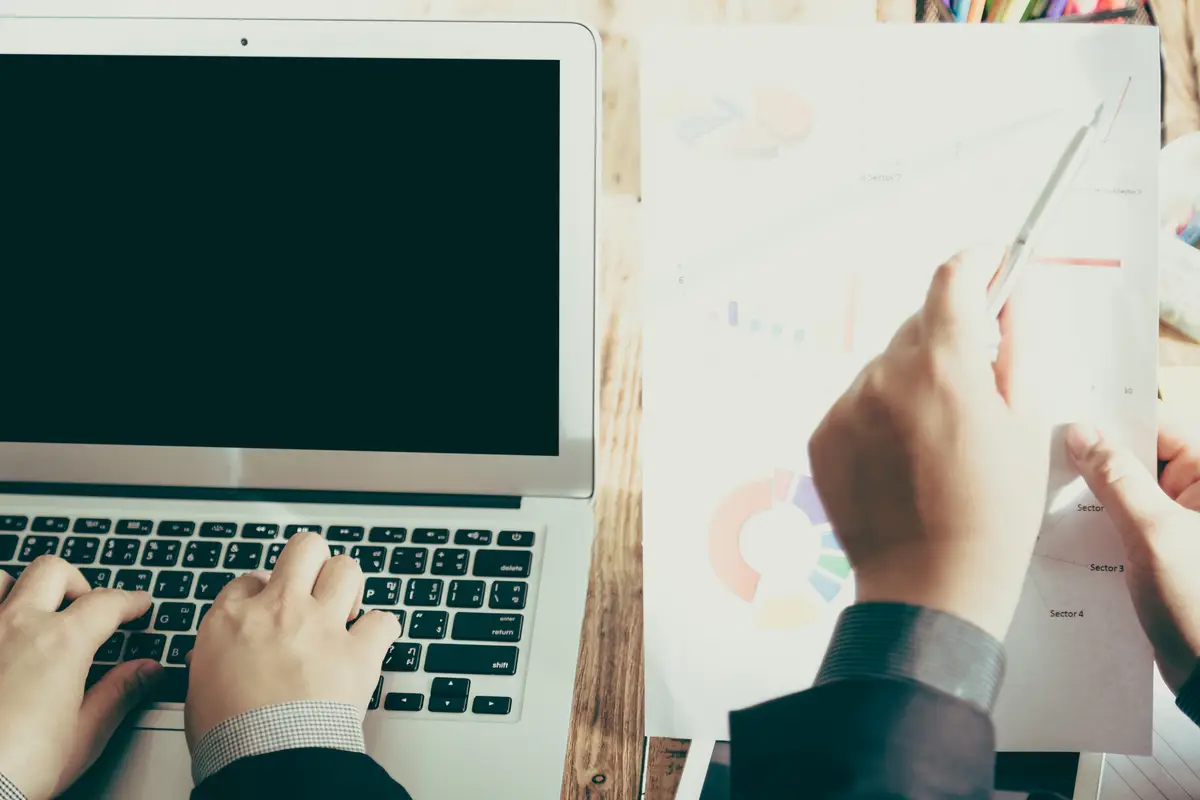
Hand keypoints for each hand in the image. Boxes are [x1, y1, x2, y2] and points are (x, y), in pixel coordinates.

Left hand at [0, 557, 160, 799]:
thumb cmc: (17, 767)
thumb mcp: (84, 735)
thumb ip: (118, 693)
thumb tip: (147, 671)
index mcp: (62, 643)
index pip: (107, 602)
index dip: (129, 601)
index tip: (137, 604)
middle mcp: (18, 626)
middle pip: (53, 572)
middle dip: (77, 582)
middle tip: (85, 604)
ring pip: (2, 579)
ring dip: (22, 588)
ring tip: (31, 610)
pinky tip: (0, 638)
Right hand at [185, 532, 400, 746]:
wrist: (267, 761)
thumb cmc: (229, 737)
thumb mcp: (199, 689)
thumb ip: (214, 658)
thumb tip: (219, 657)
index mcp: (232, 618)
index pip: (250, 579)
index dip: (261, 593)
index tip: (267, 610)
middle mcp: (280, 610)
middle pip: (305, 548)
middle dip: (311, 562)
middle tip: (312, 586)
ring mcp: (322, 625)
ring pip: (347, 569)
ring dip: (347, 587)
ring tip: (344, 609)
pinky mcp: (358, 651)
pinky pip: (384, 619)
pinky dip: (381, 630)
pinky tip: (372, 641)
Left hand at [809, 254, 1049, 640]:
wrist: (930, 583)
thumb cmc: (991, 513)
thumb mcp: (1024, 421)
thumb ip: (1015, 344)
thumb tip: (1012, 293)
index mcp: (943, 367)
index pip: (951, 279)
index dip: (976, 262)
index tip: (991, 261)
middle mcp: (884, 377)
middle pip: (918, 325)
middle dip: (949, 337)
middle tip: (974, 380)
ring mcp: (846, 405)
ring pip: (886, 364)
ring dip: (912, 380)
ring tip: (936, 439)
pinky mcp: (822, 434)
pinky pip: (857, 401)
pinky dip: (880, 412)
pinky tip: (903, 457)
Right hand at [1067, 402, 1199, 692]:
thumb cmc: (1198, 603)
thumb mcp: (1152, 532)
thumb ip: (1115, 478)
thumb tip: (1083, 434)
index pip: (1163, 428)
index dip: (1116, 422)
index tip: (1071, 421)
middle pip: (1144, 458)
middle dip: (1098, 458)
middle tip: (1052, 454)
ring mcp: (1185, 527)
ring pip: (1130, 492)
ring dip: (1095, 494)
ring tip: (1052, 490)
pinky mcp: (1167, 554)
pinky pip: (1128, 523)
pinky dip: (1100, 523)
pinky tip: (1066, 527)